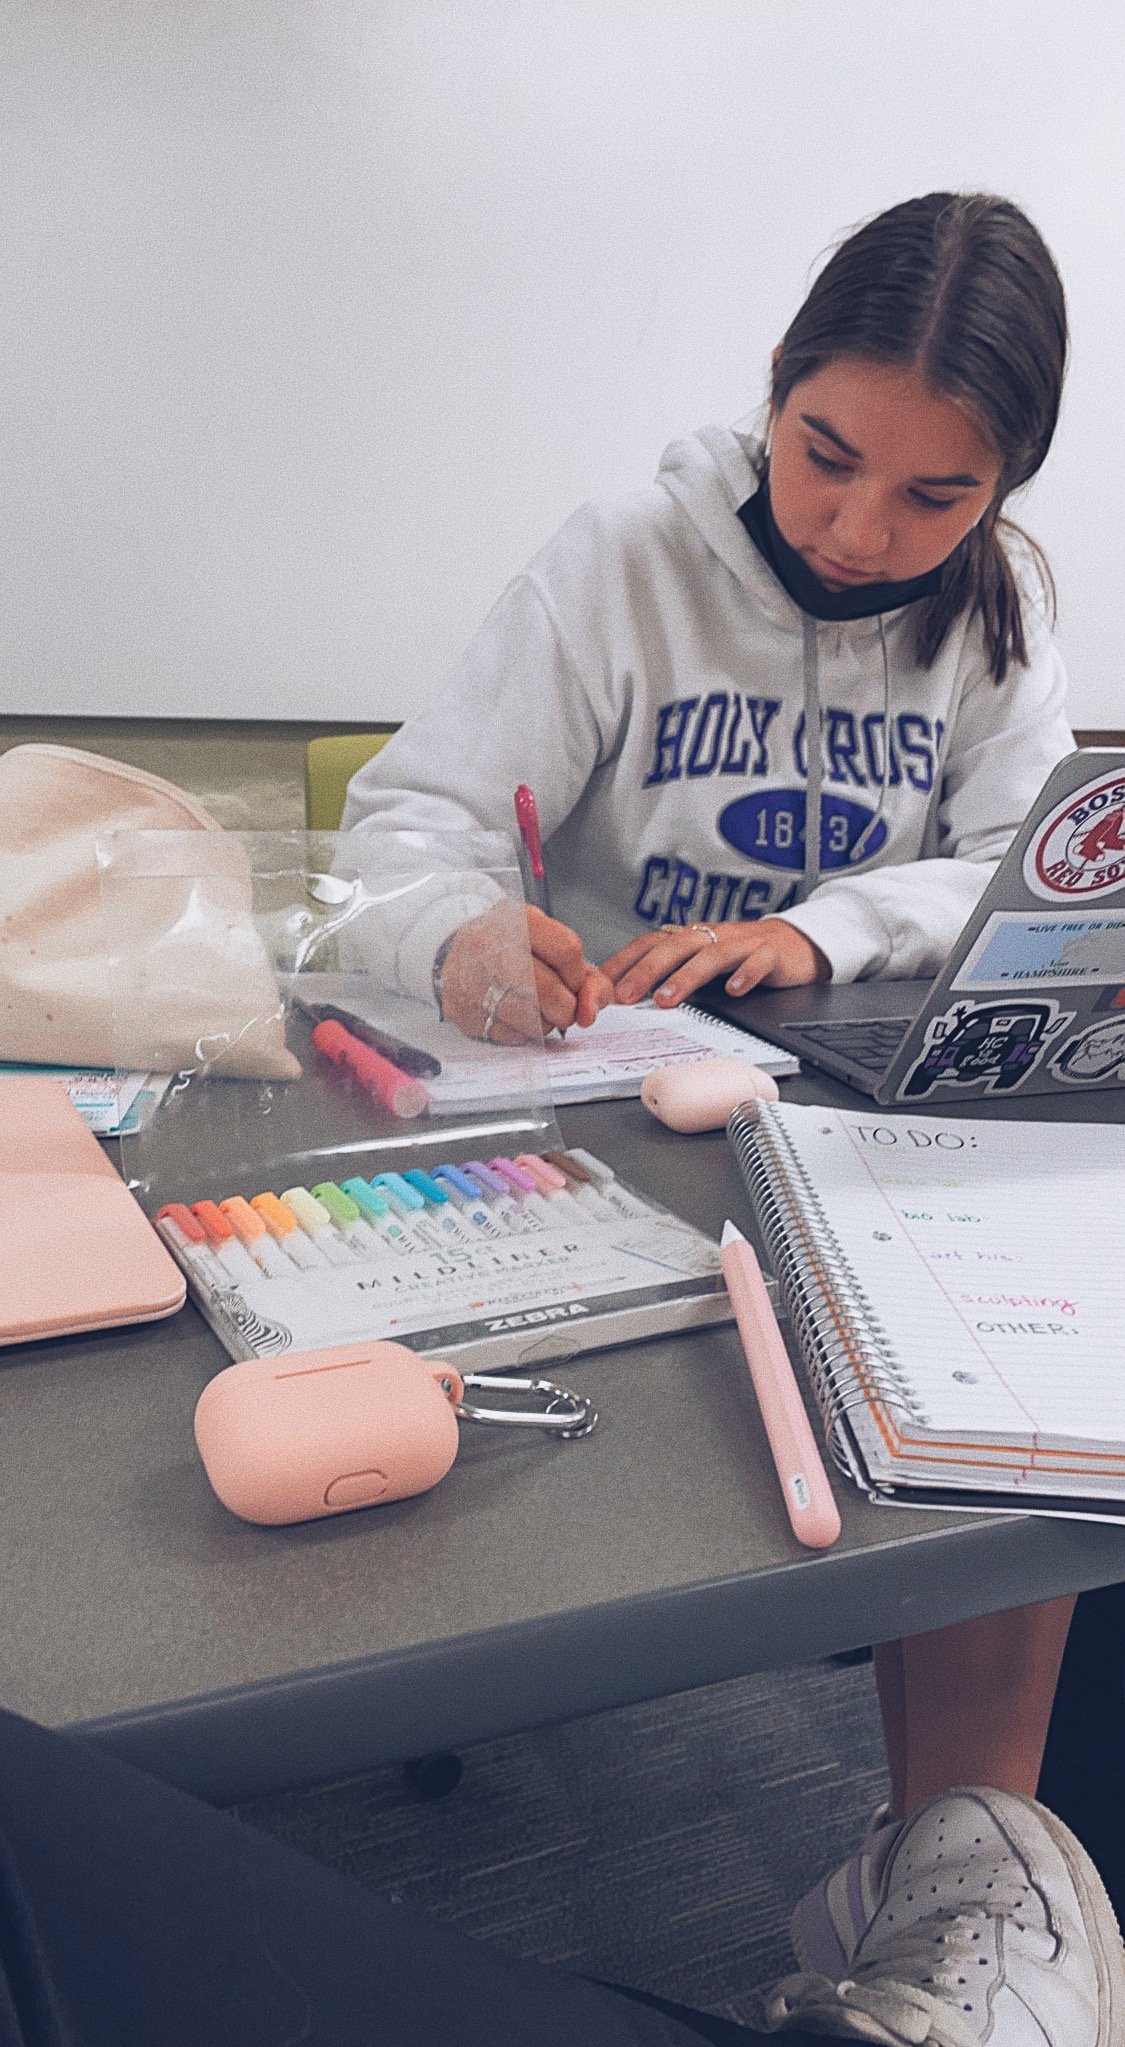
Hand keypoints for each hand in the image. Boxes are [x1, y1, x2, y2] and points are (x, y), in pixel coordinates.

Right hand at [437, 902, 613, 1042]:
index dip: (578, 977)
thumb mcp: (549, 947)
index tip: (573, 983)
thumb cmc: (510, 950)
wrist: (452, 953)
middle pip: (548, 990)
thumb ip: (587, 978)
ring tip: (536, 1011)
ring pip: (529, 1018)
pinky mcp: (462, 1008)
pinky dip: (520, 1033)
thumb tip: (590, 1012)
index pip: (568, 951)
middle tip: (561, 1009)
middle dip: (565, 1009)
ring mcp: (472, 977)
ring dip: (544, 1023)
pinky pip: (508, 1034)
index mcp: (519, 920)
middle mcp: (491, 944)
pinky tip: (512, 1016)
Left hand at [601, 918, 830, 1007]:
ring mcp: (742, 944)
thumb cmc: (741, 956)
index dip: (624, 962)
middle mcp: (712, 936)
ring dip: (686, 976)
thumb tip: (626, 997)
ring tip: (667, 999)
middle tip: (626, 996)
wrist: (795, 944)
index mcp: (690, 938)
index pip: (650, 943)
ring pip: (711, 955)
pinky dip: (746, 974)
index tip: (600, 986)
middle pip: (674, 947)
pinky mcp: (771, 953)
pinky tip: (734, 991)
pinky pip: (758, 962)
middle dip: (646, 971)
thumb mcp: (701, 963)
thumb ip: (670, 974)